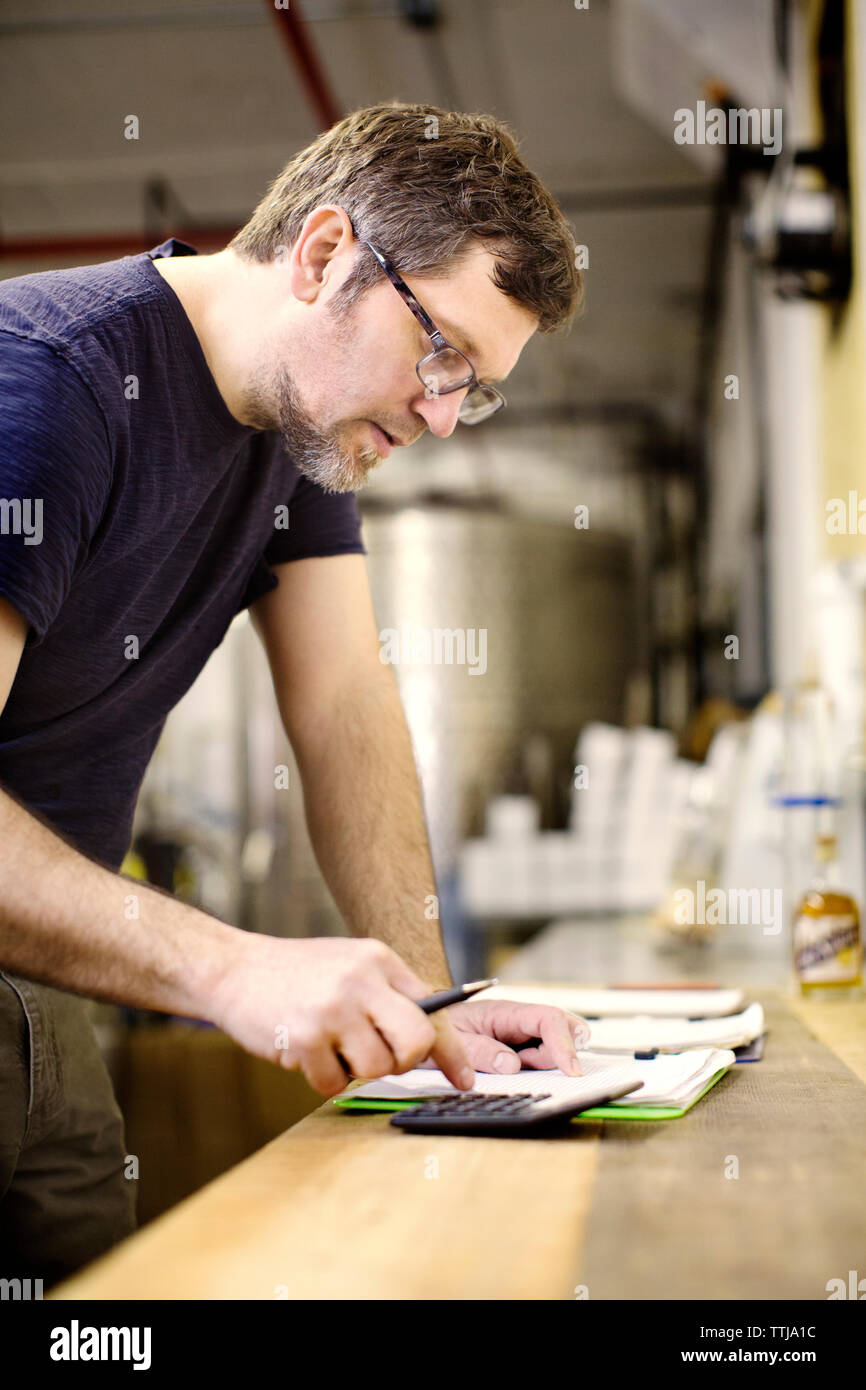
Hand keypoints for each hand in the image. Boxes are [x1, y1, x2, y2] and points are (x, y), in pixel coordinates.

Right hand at [208, 934, 474, 1097]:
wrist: (234, 969)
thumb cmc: (297, 973)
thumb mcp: (350, 963)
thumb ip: (388, 993)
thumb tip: (430, 1039)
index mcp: (378, 960)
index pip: (432, 1009)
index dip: (452, 1051)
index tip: (465, 1079)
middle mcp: (360, 981)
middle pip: (415, 1042)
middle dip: (404, 1061)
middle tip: (380, 1058)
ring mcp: (332, 1009)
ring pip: (375, 1068)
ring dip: (354, 1069)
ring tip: (330, 1045)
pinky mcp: (304, 1038)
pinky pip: (334, 1083)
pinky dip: (322, 1077)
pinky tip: (304, 1050)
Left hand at [427, 999, 590, 1075]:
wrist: (425, 1027)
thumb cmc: (438, 1029)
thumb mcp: (452, 1041)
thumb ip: (480, 1051)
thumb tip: (512, 1065)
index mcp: (505, 1012)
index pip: (547, 1019)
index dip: (563, 1043)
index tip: (571, 1071)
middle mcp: (519, 1020)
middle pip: (561, 1029)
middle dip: (561, 1052)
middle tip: (533, 1071)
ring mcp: (521, 1035)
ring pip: (553, 1047)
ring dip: (545, 1064)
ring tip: (509, 1070)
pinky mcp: (520, 1049)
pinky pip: (541, 1059)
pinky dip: (540, 1070)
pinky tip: (518, 1075)